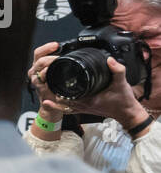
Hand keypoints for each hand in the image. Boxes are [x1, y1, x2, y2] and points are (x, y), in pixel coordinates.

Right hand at [27, 42, 64, 107]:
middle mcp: (35, 71)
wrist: (53, 104)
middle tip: (59, 57)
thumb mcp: (57, 73)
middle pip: (39, 59)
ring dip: (48, 64)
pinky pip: (40, 80)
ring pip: (38, 68)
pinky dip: (45, 75)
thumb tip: (74, 54)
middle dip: (50, 57)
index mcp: (39, 66)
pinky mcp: (38, 88)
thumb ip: (60, 64)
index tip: (56, 45)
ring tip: (57, 63)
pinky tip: (51, 74)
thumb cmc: (56, 88)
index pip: (39, 53)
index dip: (46, 47)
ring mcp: (35, 80)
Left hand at [28, 44, 146, 125]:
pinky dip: (57, 106)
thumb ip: (117, 70)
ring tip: (46, 87)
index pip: (66, 92)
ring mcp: (82, 108)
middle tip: (47, 78)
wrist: (127, 113)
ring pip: (61, 104)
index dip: (58, 84)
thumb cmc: (123, 101)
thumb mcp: (122, 83)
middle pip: (60, 98)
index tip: (52, 76)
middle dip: (52, 89)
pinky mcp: (83, 109)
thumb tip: (109, 60)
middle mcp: (82, 105)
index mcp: (88, 99)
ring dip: (53, 96)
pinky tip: (49, 102)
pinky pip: (66, 109)